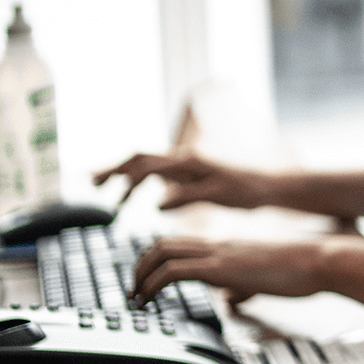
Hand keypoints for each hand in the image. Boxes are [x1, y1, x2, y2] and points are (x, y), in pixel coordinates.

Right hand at [93, 153, 273, 209]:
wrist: (271, 185)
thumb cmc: (248, 190)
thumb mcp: (218, 195)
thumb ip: (186, 197)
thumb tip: (156, 204)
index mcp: (189, 162)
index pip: (146, 163)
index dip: (120, 173)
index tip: (101, 187)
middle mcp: (185, 158)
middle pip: (141, 158)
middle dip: (115, 170)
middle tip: (92, 184)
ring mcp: (188, 164)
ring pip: (149, 164)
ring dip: (127, 177)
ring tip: (109, 196)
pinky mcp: (193, 172)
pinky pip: (161, 173)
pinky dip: (144, 181)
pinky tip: (137, 196)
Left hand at [132, 236, 340, 304]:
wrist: (318, 260)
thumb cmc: (300, 269)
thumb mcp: (264, 278)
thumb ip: (243, 285)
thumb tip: (232, 297)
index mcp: (227, 247)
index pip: (181, 245)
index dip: (156, 261)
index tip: (147, 282)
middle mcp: (217, 245)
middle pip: (162, 244)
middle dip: (139, 267)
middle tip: (133, 291)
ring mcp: (217, 254)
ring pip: (161, 252)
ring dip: (140, 275)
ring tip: (135, 298)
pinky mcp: (220, 267)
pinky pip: (173, 271)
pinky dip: (153, 284)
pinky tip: (150, 300)